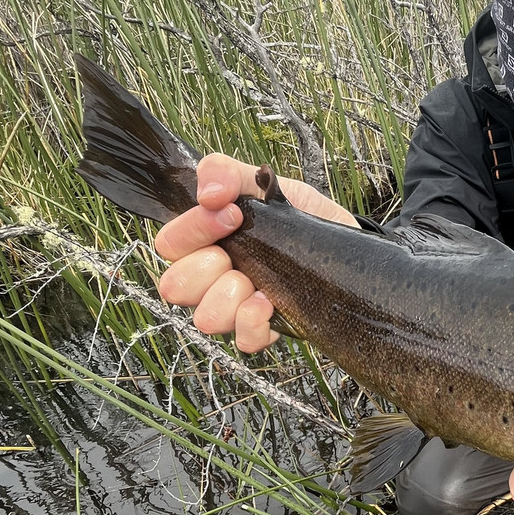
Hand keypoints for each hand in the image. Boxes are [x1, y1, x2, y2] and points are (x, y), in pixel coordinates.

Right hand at [154, 153, 358, 352]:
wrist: (344, 247)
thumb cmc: (298, 216)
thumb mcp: (263, 184)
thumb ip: (227, 173)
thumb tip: (208, 193)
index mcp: (205, 242)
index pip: (169, 244)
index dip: (193, 230)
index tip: (233, 214)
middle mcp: (213, 278)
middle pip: (175, 287)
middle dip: (206, 268)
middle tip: (239, 256)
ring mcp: (236, 307)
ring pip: (206, 319)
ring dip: (230, 298)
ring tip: (259, 284)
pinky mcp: (265, 328)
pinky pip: (244, 341)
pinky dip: (255, 323)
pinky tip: (272, 304)